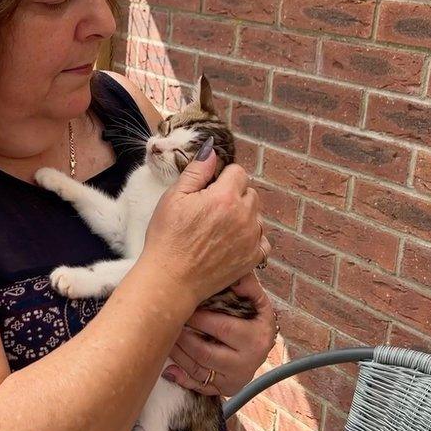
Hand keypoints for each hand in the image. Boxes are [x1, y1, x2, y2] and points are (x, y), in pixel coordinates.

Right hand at [141, 138, 269, 304]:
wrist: (171, 280)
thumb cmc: (168, 238)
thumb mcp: (174, 197)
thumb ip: (197, 171)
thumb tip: (212, 150)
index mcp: (225, 197)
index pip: (238, 172)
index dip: (222, 177)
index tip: (208, 190)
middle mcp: (244, 216)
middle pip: (250, 193)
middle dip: (234, 195)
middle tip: (211, 210)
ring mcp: (252, 238)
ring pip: (256, 215)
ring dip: (243, 216)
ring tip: (219, 229)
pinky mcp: (253, 258)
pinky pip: (262, 239)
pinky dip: (250, 238)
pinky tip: (231, 243)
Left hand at [161, 274, 278, 395]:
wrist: (260, 346)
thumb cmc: (253, 318)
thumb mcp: (257, 301)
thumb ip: (246, 285)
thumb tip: (235, 272)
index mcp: (256, 337)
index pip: (221, 328)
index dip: (198, 318)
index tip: (181, 305)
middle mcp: (248, 361)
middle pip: (204, 352)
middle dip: (182, 336)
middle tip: (167, 321)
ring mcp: (236, 378)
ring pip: (198, 368)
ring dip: (177, 353)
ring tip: (164, 337)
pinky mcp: (225, 389)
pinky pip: (199, 386)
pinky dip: (181, 378)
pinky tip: (168, 368)